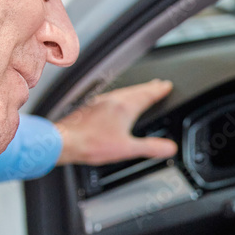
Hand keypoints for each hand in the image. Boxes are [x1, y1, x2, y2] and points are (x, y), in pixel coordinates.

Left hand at [54, 79, 177, 165]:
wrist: (64, 141)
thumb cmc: (91, 144)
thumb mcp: (127, 149)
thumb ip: (150, 148)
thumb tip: (169, 148)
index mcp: (124, 108)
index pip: (147, 95)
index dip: (159, 91)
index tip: (167, 86)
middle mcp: (113, 100)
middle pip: (136, 90)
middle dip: (149, 87)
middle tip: (158, 84)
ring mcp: (100, 101)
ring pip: (124, 92)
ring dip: (136, 90)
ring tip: (142, 91)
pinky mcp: (91, 106)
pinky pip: (112, 96)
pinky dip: (122, 96)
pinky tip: (118, 103)